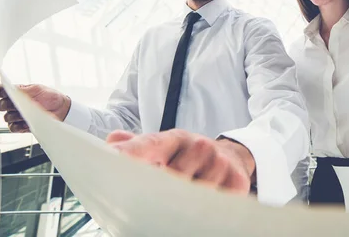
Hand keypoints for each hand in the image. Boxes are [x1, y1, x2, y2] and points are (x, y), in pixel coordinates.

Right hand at [0, 84, 70, 131]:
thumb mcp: (38, 89)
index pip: (1, 91)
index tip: (2, 92)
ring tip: (27, 113)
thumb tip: (12, 88)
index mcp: (17, 93)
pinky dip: (18, 125)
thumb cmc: (51, 97)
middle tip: (17, 104)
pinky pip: (12, 128)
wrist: (61, 109)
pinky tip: (27, 122)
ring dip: (16, 115)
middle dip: (7, 104)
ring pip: (7, 117)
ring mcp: (17, 115)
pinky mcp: (21, 126)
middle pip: (1, 105)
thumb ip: (24, 89)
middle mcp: (14, 104)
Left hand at [106, 129, 255, 194]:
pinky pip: (214, 202)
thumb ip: (138, 147)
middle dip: (155, 188)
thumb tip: (112, 140)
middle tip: (145, 199)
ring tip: (175, 207)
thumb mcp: (165, 148)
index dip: (130, 153)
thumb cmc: (189, 157)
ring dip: (181, 203)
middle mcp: (199, 146)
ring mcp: (219, 162)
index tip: (111, 158)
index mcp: (175, 138)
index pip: (150, 145)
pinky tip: (197, 209)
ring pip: (192, 192)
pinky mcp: (236, 180)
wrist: (232, 156)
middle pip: (169, 175)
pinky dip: (203, 209)